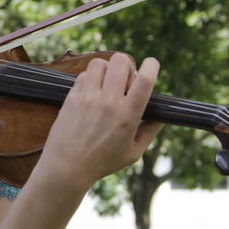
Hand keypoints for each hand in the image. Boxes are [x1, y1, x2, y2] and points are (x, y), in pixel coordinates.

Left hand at [37, 53, 162, 190]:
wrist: (66, 167)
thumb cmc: (102, 163)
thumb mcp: (133, 153)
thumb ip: (149, 132)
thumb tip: (162, 116)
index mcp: (127, 116)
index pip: (145, 80)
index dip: (152, 65)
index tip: (152, 64)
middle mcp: (108, 103)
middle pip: (121, 61)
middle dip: (127, 65)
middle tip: (125, 81)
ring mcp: (87, 98)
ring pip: (99, 63)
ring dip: (107, 69)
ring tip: (107, 85)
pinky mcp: (71, 98)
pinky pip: (83, 75)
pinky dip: (91, 78)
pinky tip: (92, 92)